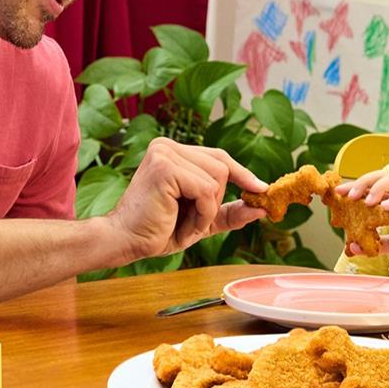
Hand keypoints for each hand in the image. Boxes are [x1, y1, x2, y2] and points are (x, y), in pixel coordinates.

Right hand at [105, 138, 267, 263]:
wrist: (126, 242)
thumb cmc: (158, 230)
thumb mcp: (202, 219)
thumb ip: (229, 211)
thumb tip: (263, 207)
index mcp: (174, 150)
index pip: (219, 156)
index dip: (242, 174)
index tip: (261, 189)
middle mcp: (168, 145)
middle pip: (223, 166)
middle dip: (216, 200)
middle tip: (193, 220)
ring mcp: (166, 153)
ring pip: (218, 178)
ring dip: (208, 210)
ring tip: (184, 221)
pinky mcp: (165, 167)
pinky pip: (207, 190)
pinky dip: (201, 213)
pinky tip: (181, 222)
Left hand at [337, 170, 388, 261]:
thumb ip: (375, 243)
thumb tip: (351, 247)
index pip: (372, 186)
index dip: (354, 187)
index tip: (338, 194)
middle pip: (380, 176)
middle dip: (362, 182)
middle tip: (348, 195)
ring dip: (378, 187)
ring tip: (366, 201)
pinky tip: (385, 208)